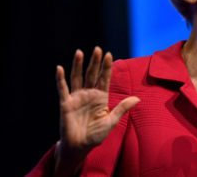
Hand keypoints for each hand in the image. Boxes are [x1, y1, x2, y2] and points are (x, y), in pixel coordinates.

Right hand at [54, 47, 139, 174]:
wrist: (80, 147)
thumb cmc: (96, 135)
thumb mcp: (111, 121)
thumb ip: (122, 108)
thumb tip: (137, 98)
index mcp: (100, 97)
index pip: (104, 78)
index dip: (106, 67)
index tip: (109, 54)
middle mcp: (88, 94)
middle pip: (91, 74)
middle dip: (95, 62)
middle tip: (98, 49)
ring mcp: (77, 98)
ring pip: (77, 78)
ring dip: (78, 65)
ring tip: (80, 52)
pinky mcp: (66, 104)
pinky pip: (63, 89)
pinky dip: (60, 79)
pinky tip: (59, 68)